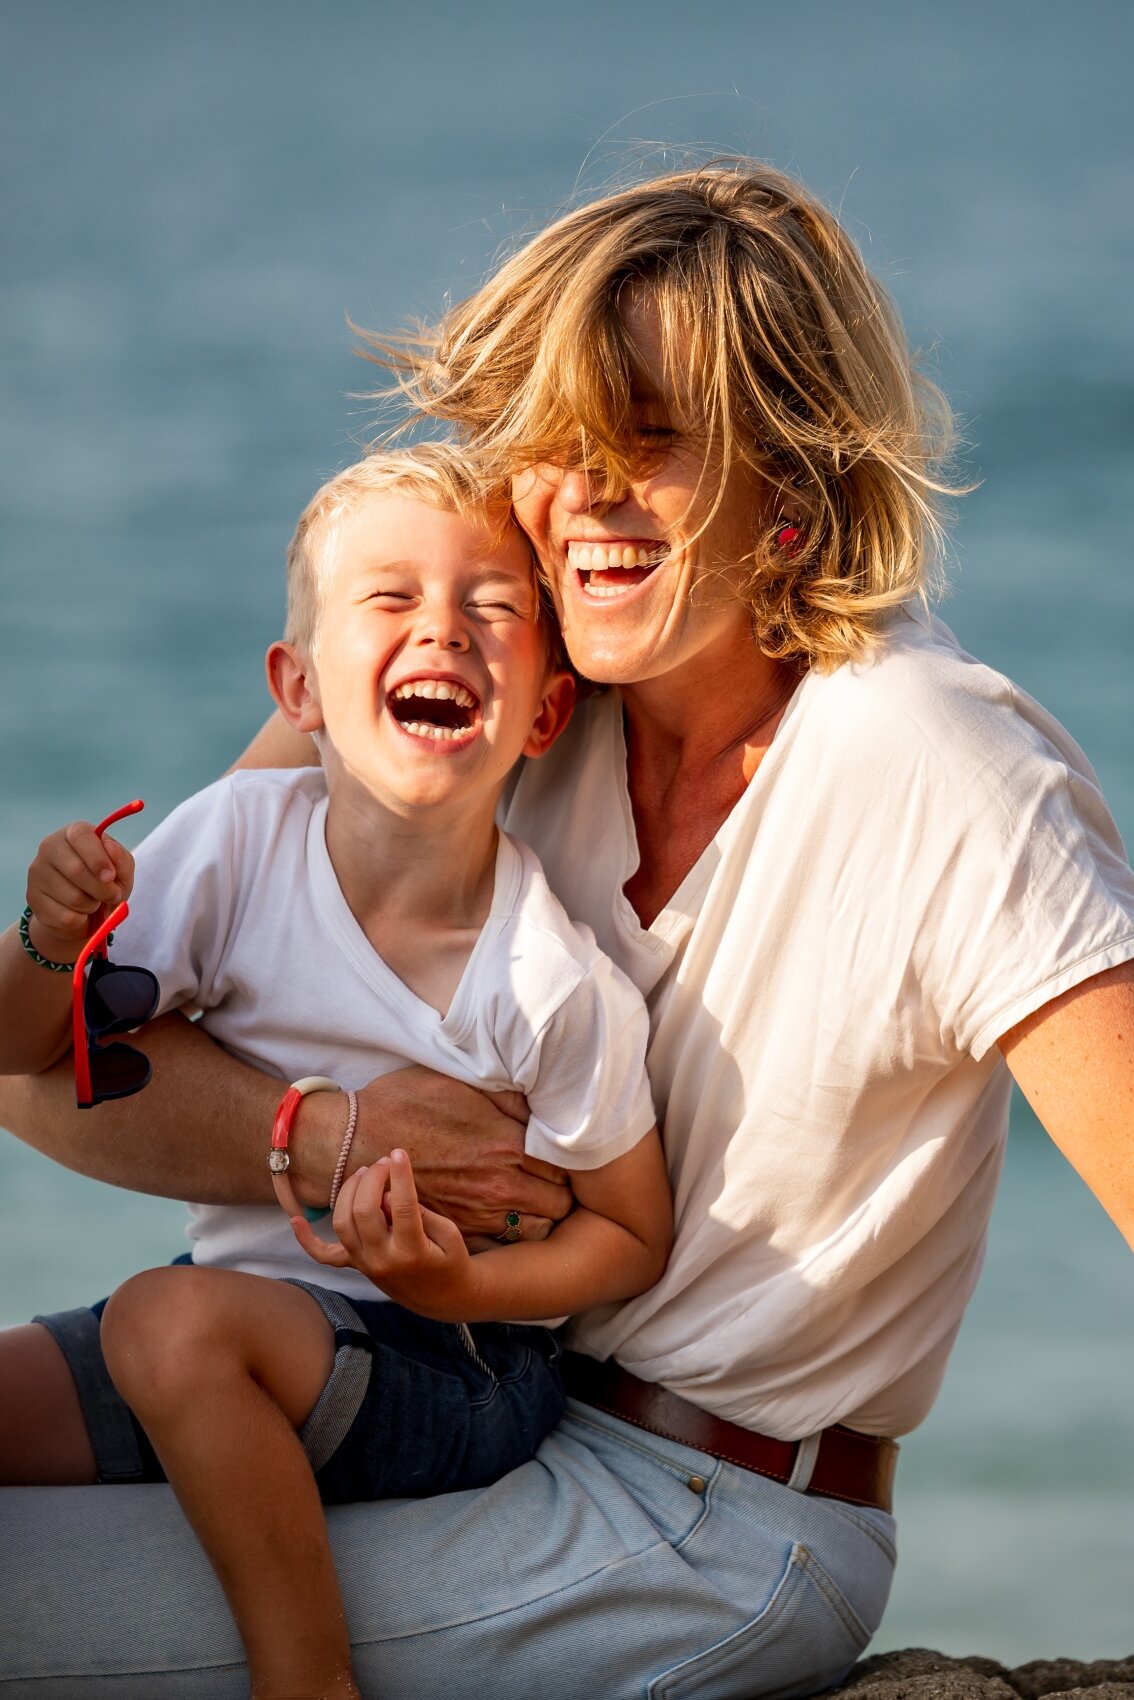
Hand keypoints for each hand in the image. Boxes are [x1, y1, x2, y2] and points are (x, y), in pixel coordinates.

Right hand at [26, 823, 133, 952]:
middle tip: (111, 896)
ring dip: (92, 905)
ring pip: (72, 897)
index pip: (81, 835)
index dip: (98, 858)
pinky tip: (79, 913)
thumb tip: (111, 849)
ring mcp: (37, 872)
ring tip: (93, 902)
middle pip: (76, 870)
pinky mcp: (33, 897)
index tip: (110, 877)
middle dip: (102, 890)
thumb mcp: (121, 869)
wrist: (81, 908)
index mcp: (74, 833)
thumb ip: (121, 860)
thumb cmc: (103, 881)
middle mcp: (50, 847)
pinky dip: (80, 919)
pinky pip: (64, 916)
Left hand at [291, 1149, 479, 1319]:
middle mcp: (382, 1260)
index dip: (400, 1176)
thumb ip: (422, 1215)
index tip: (399, 1152)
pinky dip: (306, 1240)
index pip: (403, 1207)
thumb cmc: (451, 1261)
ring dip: (349, 1192)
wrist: (442, 1297)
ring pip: (342, 1223)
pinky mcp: (356, 1266)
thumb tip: (390, 1194)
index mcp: (412, 1252)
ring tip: (365, 1173)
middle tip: (385, 1162)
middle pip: (364, 1211)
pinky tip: (295, 1220)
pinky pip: (324, 1256)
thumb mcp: (450, 1236)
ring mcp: (365, 1265)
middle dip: (373, 1179)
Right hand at [336, 1065, 573, 1243]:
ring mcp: (480, 1211)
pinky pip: (503, 1240)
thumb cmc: (406, 1103)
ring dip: (540, 1215)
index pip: (565, 1165)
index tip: (565, 1157)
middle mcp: (500, 1183)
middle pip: (560, 1202)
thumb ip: (506, 1097)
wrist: (356, 1141)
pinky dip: (510, 1231)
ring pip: (537, 1228)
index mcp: (507, 1144)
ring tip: (536, 1202)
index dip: (569, 1162)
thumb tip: (538, 1101)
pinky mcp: (459, 1228)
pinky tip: (506, 1216)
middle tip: (557, 1181)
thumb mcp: (460, 1084)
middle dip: (562, 1192)